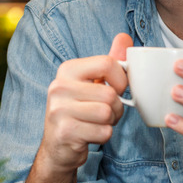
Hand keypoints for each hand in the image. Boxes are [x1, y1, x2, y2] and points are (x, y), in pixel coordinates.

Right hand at [36, 33, 131, 174]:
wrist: (58, 146)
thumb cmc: (79, 110)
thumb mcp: (92, 83)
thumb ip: (109, 61)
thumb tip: (124, 36)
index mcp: (67, 70)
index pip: (107, 63)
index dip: (120, 80)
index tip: (116, 89)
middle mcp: (59, 86)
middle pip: (110, 93)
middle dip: (116, 108)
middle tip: (104, 112)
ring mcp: (59, 109)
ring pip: (107, 113)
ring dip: (110, 122)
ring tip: (96, 122)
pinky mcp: (65, 132)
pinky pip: (103, 132)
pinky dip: (103, 136)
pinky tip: (90, 134)